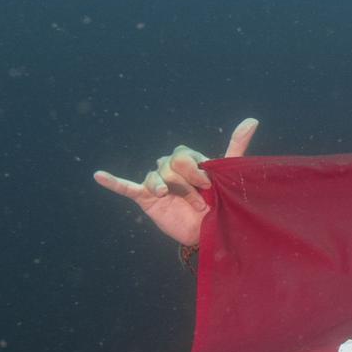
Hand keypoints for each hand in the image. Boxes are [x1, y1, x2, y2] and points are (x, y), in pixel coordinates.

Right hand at [93, 117, 259, 246]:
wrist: (210, 231)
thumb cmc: (218, 201)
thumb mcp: (229, 174)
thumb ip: (236, 148)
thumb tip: (252, 120)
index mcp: (189, 160)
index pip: (186, 156)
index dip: (197, 171)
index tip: (210, 186)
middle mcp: (170, 167)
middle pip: (171, 164)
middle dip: (186, 182)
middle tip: (199, 199)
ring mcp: (157, 182)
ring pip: (157, 177)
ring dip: (170, 190)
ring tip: (182, 203)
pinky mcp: (145, 197)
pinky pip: (126, 187)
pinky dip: (113, 181)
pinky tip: (99, 176)